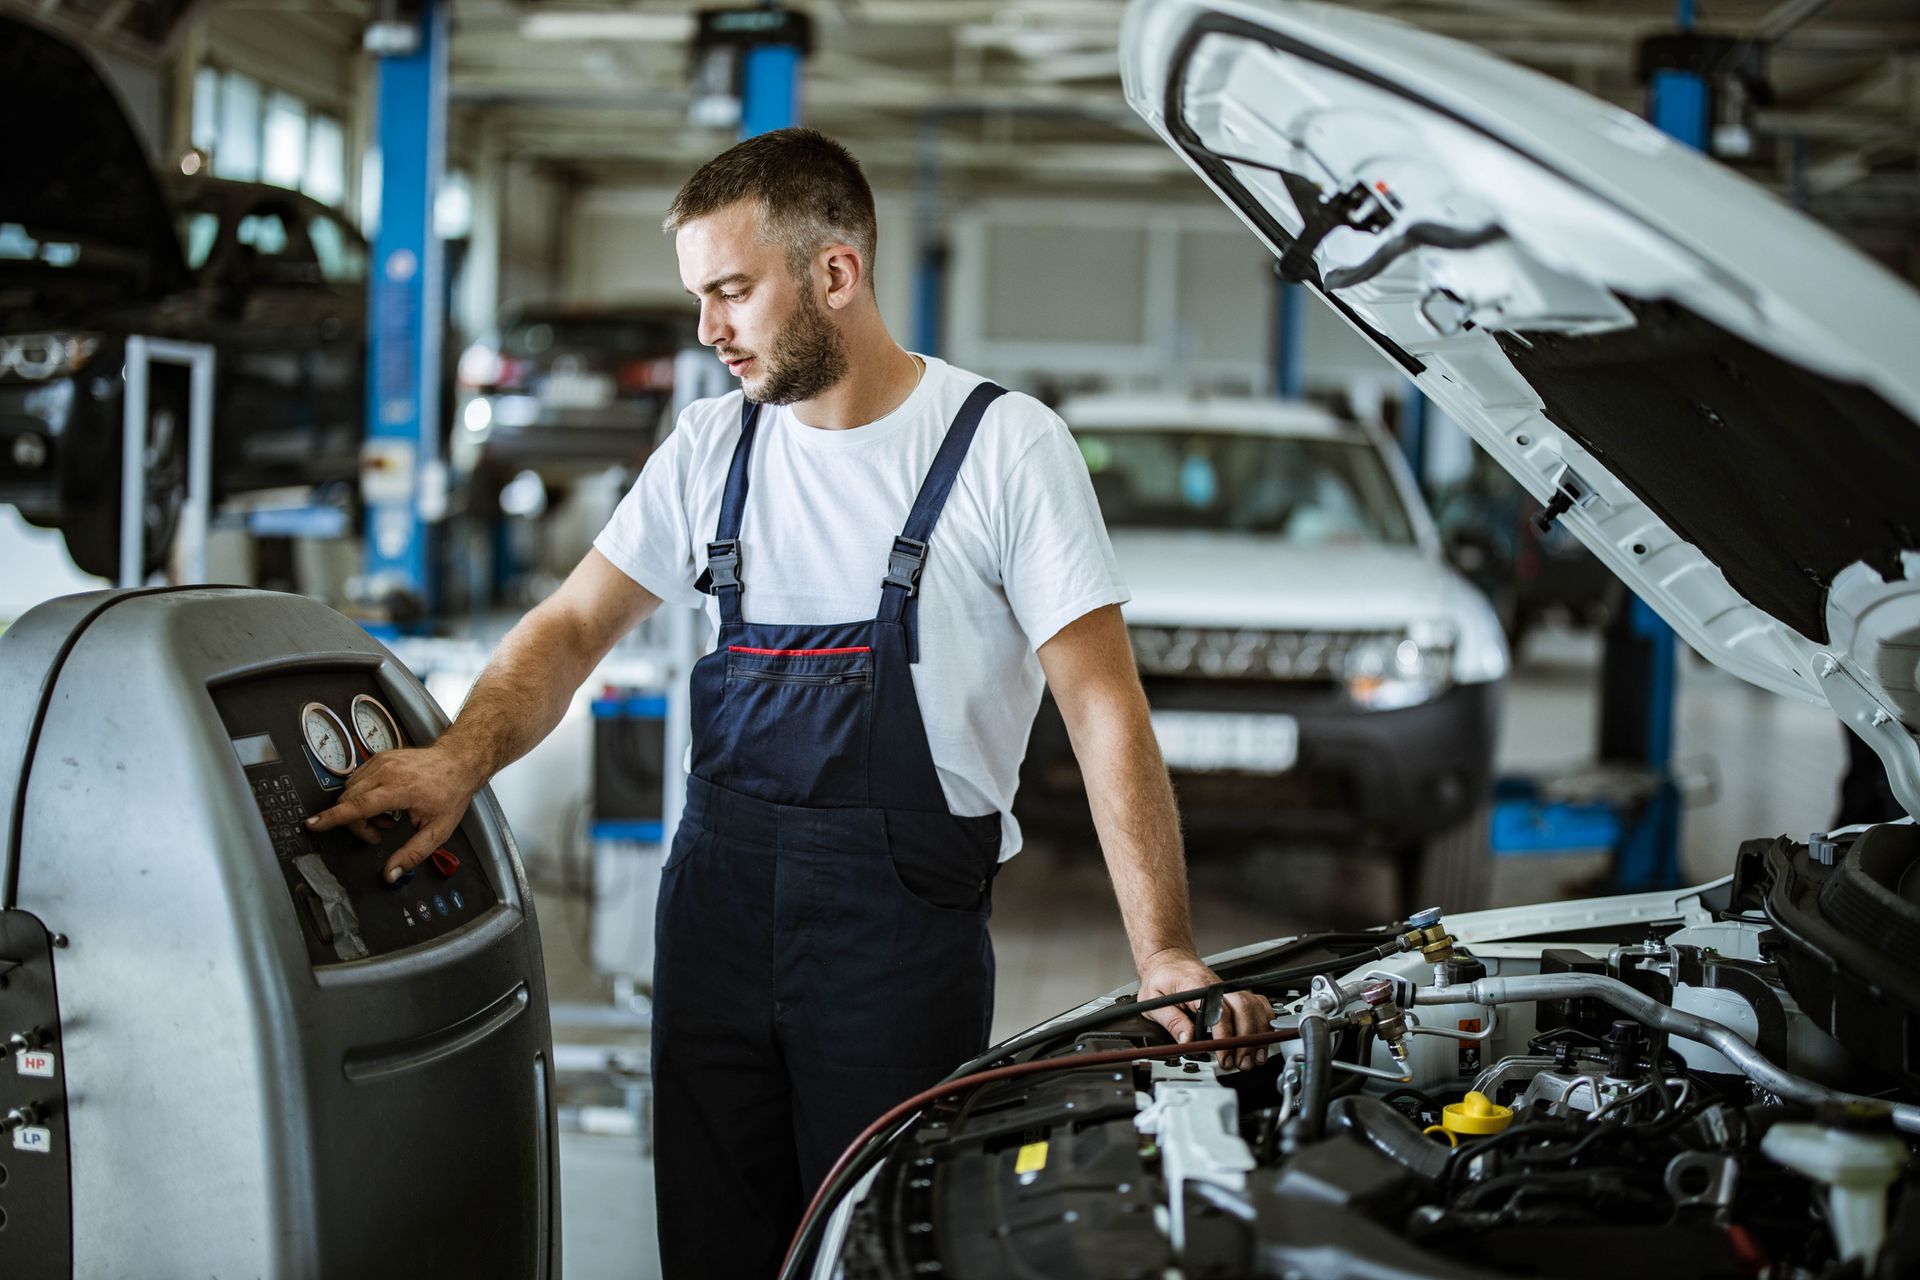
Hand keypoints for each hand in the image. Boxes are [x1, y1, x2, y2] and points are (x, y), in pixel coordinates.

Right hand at [304, 743, 483, 882]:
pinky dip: (363, 796)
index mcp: (401, 789)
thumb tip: (390, 874)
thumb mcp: (438, 831)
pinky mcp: (379, 758)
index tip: (312, 824)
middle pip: (349, 800)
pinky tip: (384, 804)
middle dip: (356, 823)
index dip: (333, 817)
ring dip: (360, 810)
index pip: (359, 804)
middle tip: (381, 832)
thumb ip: (412, 854)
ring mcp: (381, 762)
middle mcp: (387, 772)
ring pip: (350, 789)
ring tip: (388, 818)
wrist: (458, 762)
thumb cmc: (450, 793)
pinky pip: (358, 780)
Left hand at [1136, 949, 1274, 1072]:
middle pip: (1243, 1009)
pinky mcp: (1235, 993)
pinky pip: (1258, 1004)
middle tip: (1240, 1062)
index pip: (1219, 1010)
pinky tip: (1263, 1037)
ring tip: (1253, 1057)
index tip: (1224, 1054)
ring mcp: (1229, 989)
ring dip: (1258, 1034)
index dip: (1225, 1035)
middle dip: (1246, 1039)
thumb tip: (1187, 1040)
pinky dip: (1265, 1020)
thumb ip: (1172, 1021)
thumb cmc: (1162, 978)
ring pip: (1254, 1007)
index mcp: (1197, 986)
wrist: (1169, 960)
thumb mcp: (1154, 1000)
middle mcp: (1218, 986)